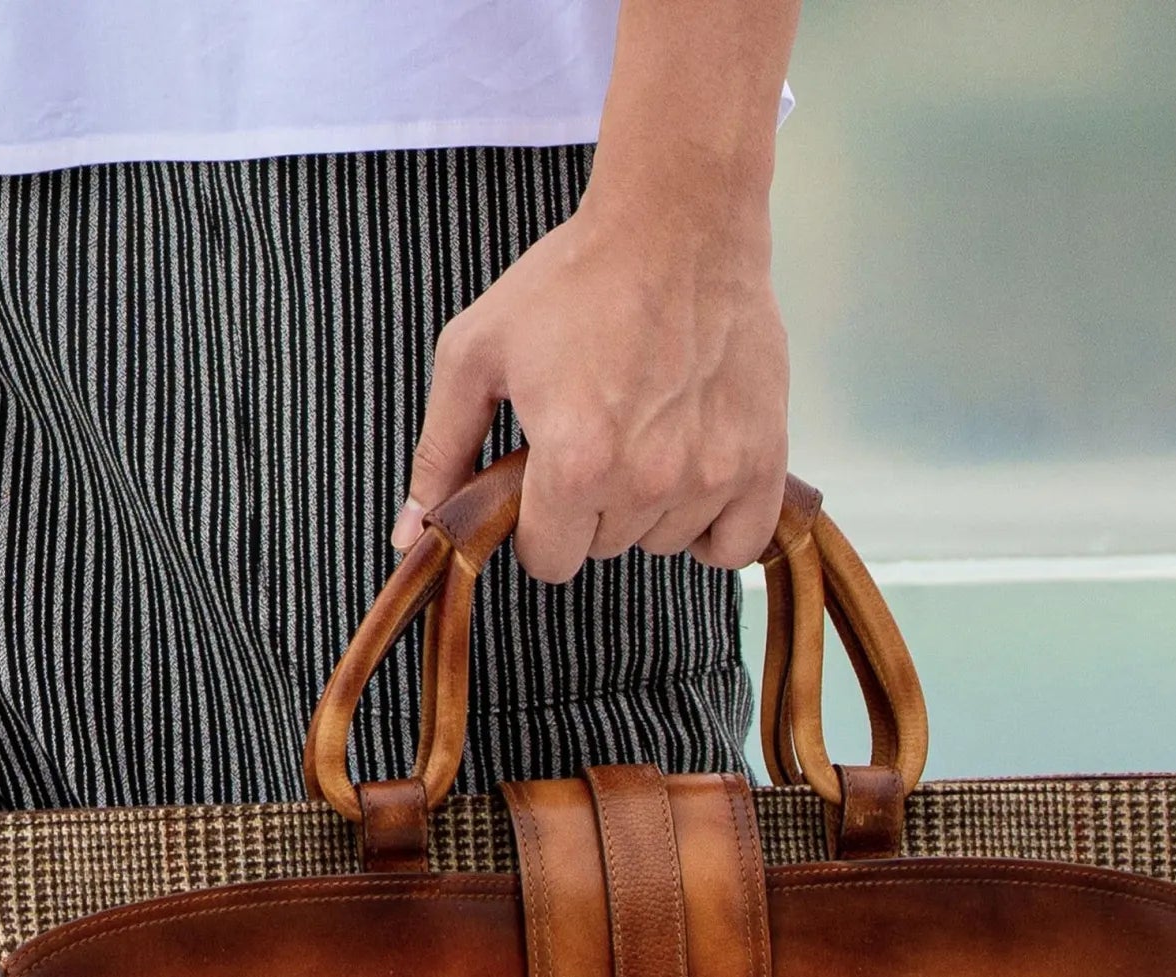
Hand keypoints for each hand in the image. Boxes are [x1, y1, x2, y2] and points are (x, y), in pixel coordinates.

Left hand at [395, 189, 789, 584]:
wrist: (678, 217)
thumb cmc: (573, 278)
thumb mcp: (475, 354)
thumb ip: (440, 453)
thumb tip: (412, 537)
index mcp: (572, 465)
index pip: (547, 560)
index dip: (538, 520)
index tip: (547, 469)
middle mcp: (645, 481)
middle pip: (604, 548)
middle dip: (590, 505)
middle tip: (600, 426)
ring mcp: (711, 472)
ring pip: (663, 542)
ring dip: (650, 506)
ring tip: (648, 426)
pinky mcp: (762, 456)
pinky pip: (736, 544)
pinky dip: (716, 526)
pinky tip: (693, 477)